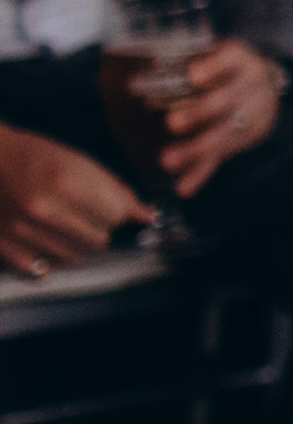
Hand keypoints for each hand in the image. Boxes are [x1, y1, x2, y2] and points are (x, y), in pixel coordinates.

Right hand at [0, 123, 146, 272]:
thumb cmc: (33, 156)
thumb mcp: (77, 161)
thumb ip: (115, 189)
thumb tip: (146, 215)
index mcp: (64, 182)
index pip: (117, 215)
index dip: (119, 210)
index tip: (112, 205)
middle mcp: (43, 209)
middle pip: (99, 239)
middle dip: (101, 228)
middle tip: (88, 214)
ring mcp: (21, 230)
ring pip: (75, 257)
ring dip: (78, 244)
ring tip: (66, 224)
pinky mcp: (3, 246)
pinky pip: (43, 267)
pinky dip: (50, 257)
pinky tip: (46, 238)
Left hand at [103, 34, 282, 195]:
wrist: (264, 90)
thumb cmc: (221, 69)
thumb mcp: (210, 55)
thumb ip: (171, 61)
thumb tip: (104, 72)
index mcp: (240, 60)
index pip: (231, 59)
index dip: (214, 67)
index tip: (192, 75)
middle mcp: (251, 89)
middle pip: (227, 101)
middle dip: (199, 112)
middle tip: (170, 123)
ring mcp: (250, 117)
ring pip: (223, 135)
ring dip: (194, 149)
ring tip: (166, 161)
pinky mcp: (241, 142)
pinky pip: (219, 160)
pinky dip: (199, 175)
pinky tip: (182, 188)